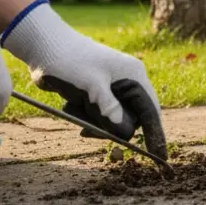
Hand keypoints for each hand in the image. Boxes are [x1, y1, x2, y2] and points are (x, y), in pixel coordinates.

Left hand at [2, 1, 166, 157]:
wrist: (44, 46)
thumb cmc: (69, 62)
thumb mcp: (90, 87)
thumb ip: (109, 110)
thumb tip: (125, 133)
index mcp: (134, 76)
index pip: (151, 112)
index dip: (156, 135)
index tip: (160, 158)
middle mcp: (128, 82)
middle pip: (130, 119)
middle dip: (110, 127)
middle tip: (86, 130)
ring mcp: (113, 87)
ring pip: (112, 119)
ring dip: (93, 120)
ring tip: (74, 107)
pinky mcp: (98, 92)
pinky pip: (99, 114)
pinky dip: (85, 115)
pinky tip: (70, 103)